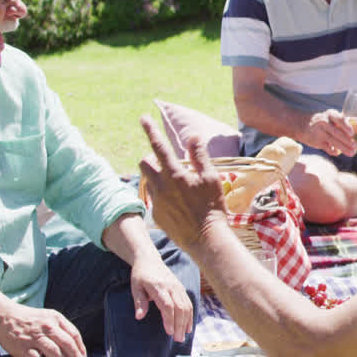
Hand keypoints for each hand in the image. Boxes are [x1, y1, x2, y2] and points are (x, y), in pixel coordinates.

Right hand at [0, 302, 86, 356]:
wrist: (4, 317)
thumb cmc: (30, 320)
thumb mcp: (48, 318)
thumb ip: (61, 330)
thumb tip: (75, 349)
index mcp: (56, 318)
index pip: (74, 335)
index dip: (80, 349)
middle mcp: (47, 326)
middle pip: (67, 343)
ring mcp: (35, 337)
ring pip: (54, 352)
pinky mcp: (23, 347)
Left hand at [128, 248, 193, 341]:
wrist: (149, 260)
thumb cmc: (140, 276)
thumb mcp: (135, 287)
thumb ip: (139, 302)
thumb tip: (139, 317)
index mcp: (158, 287)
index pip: (167, 305)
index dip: (169, 319)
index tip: (169, 332)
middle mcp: (171, 287)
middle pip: (179, 307)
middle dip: (179, 325)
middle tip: (178, 340)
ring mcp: (178, 287)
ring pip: (186, 306)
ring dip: (186, 322)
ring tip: (183, 336)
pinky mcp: (181, 289)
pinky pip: (189, 303)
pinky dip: (190, 316)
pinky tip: (188, 326)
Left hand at [139, 115, 228, 257]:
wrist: (205, 239)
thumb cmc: (212, 207)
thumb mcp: (210, 178)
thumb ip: (199, 156)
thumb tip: (193, 137)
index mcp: (174, 174)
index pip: (159, 146)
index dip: (151, 130)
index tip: (143, 118)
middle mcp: (160, 186)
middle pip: (144, 163)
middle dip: (151, 158)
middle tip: (166, 162)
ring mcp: (156, 202)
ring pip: (148, 181)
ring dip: (156, 177)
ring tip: (175, 185)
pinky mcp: (156, 215)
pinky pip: (154, 199)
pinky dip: (162, 195)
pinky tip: (177, 204)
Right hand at [301, 109, 356, 156]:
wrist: (304, 125)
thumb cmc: (325, 121)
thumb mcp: (333, 117)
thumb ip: (345, 121)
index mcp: (330, 114)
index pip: (338, 119)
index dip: (345, 126)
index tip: (352, 133)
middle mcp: (324, 122)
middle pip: (336, 132)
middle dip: (347, 141)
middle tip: (355, 146)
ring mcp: (319, 132)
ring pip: (332, 141)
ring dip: (343, 148)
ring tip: (352, 153)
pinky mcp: (316, 141)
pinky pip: (327, 148)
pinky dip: (333, 151)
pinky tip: (338, 153)